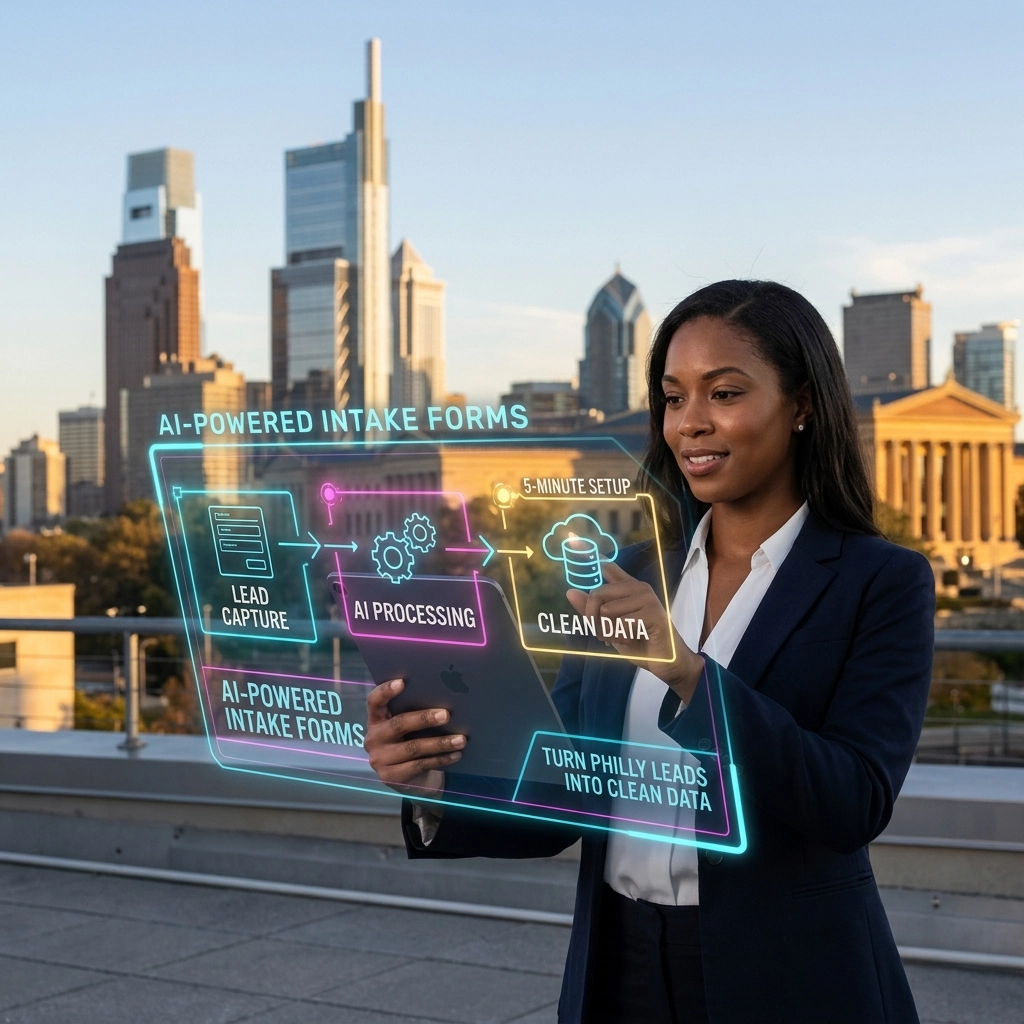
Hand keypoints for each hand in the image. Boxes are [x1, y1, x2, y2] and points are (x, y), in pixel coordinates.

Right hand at [364, 679, 464, 799]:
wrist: (409, 779)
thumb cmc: (411, 741)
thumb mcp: (408, 727)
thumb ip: (414, 712)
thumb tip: (446, 696)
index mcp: (376, 719)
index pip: (374, 701)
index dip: (386, 691)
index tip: (402, 682)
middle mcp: (373, 738)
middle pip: (399, 724)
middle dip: (424, 718)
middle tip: (446, 715)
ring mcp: (380, 759)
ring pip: (413, 748)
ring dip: (440, 743)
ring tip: (461, 739)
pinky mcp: (391, 777)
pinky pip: (420, 765)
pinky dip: (441, 759)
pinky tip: (456, 754)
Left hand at [566, 560, 703, 703]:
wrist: (667, 663)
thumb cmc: (638, 642)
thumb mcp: (608, 627)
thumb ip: (591, 610)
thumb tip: (569, 592)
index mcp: (627, 587)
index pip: (607, 566)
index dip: (590, 554)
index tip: (572, 539)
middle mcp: (638, 587)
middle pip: (597, 594)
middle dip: (594, 621)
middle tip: (604, 635)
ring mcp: (647, 598)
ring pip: (608, 612)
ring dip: (610, 632)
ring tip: (622, 637)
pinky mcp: (653, 613)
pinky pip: (622, 624)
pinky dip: (623, 637)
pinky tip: (635, 639)